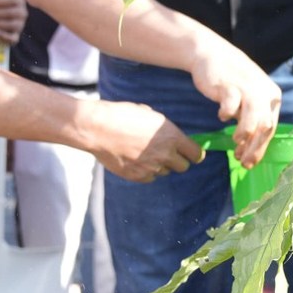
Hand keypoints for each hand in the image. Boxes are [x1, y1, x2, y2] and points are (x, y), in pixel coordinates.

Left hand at [0, 0, 27, 43]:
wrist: (1, 16)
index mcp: (19, 0)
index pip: (13, 0)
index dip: (0, 2)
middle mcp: (22, 12)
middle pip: (11, 13)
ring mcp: (20, 24)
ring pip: (12, 25)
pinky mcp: (16, 35)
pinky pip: (13, 38)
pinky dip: (4, 37)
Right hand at [78, 100, 203, 181]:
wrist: (97, 128)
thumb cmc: (121, 115)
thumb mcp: (149, 115)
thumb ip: (163, 129)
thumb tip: (170, 136)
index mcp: (171, 136)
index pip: (196, 154)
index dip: (194, 153)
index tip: (191, 153)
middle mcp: (164, 154)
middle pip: (183, 167)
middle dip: (177, 160)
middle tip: (167, 153)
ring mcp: (150, 167)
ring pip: (165, 172)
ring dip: (160, 165)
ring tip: (144, 153)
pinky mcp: (137, 176)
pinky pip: (149, 178)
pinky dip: (146, 172)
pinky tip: (135, 159)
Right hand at [191, 41, 282, 167]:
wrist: (212, 54)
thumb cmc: (231, 81)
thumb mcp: (248, 99)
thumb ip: (252, 120)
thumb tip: (249, 152)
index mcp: (272, 97)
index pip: (270, 128)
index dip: (260, 148)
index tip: (248, 162)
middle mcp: (264, 93)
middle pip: (265, 127)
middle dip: (254, 148)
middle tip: (242, 162)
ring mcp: (247, 88)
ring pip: (254, 119)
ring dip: (244, 135)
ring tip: (235, 142)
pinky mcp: (229, 85)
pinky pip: (231, 106)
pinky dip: (227, 114)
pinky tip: (221, 117)